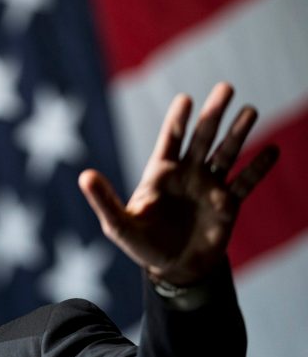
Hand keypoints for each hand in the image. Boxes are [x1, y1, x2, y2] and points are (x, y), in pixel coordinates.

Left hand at [78, 82, 278, 285]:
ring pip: (226, 153)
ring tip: (251, 110)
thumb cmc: (142, 244)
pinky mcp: (228, 204)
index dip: (178, 120)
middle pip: (202, 138)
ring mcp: (209, 186)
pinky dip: (258, 167)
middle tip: (226, 87)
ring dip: (238, 133)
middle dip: (213, 114)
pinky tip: (272, 150)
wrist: (173, 269)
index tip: (185, 99)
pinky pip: (245, 182)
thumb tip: (84, 176)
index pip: (171, 139)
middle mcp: (187, 174)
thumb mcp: (118, 224)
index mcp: (160, 173)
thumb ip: (104, 199)